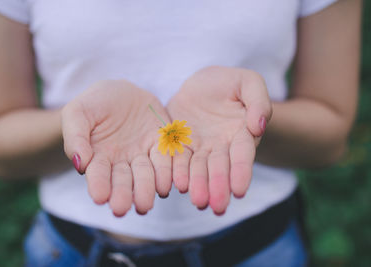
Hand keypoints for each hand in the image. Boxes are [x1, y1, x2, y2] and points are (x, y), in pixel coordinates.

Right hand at [62, 80, 171, 215]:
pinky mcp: (161, 145)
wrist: (122, 92)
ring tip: (145, 202)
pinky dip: (167, 172)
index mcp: (98, 158)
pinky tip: (166, 184)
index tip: (100, 197)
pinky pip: (166, 159)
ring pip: (146, 175)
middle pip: (123, 181)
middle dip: (123, 195)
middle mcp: (122, 162)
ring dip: (146, 189)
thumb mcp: (78, 112)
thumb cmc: (94, 104)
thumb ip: (75, 137)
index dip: (99, 185)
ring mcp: (143, 155)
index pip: (98, 174)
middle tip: (122, 208)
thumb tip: (80, 163)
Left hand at [167, 66, 271, 214]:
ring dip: (199, 186)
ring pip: (199, 169)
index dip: (241, 171)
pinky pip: (178, 160)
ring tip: (198, 202)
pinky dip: (179, 173)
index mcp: (242, 133)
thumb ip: (258, 100)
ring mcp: (200, 148)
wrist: (202, 85)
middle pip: (220, 168)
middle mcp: (222, 146)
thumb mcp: (249, 82)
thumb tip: (258, 126)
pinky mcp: (181, 146)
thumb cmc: (231, 83)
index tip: (239, 190)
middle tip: (217, 207)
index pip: (243, 154)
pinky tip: (178, 185)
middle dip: (219, 187)